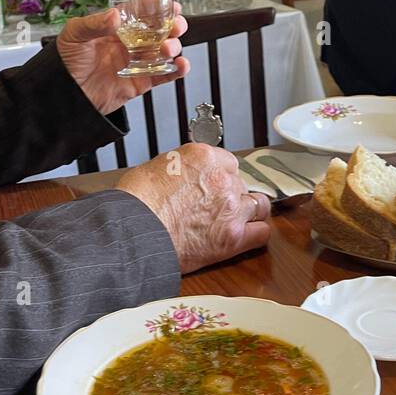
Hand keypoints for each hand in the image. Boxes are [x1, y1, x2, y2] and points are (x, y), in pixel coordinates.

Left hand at [56, 3, 187, 114]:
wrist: (63, 95)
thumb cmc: (65, 61)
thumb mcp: (75, 35)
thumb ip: (94, 24)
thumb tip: (115, 16)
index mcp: (115, 27)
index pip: (140, 12)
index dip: (157, 7)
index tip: (170, 4)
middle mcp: (129, 42)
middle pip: (158, 30)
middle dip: (172, 25)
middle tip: (177, 25)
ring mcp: (136, 62)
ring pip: (163, 51)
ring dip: (173, 47)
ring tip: (168, 48)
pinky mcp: (140, 82)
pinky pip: (163, 75)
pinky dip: (177, 70)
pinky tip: (181, 65)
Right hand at [117, 144, 271, 272]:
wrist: (134, 233)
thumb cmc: (137, 202)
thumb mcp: (157, 167)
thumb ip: (183, 168)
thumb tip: (188, 176)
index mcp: (204, 157)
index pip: (229, 163)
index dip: (221, 176)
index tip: (215, 185)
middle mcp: (222, 179)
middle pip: (241, 184)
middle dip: (231, 195)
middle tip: (216, 206)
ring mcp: (231, 208)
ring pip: (258, 206)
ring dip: (247, 212)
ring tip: (233, 220)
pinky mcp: (233, 237)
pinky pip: (261, 232)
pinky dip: (255, 233)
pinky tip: (245, 234)